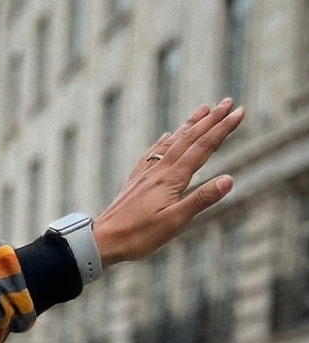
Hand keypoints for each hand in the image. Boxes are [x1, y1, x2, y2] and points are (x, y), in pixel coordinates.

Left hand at [93, 100, 242, 267]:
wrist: (102, 240)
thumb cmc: (138, 235)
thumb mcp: (174, 221)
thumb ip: (201, 200)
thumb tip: (229, 180)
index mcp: (172, 179)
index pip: (203, 148)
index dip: (222, 129)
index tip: (239, 112)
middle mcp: (159, 171)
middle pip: (189, 139)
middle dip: (210, 119)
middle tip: (228, 101)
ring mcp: (145, 174)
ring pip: (172, 142)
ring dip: (189, 125)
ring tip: (203, 109)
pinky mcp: (135, 181)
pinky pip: (152, 154)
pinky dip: (163, 141)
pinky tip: (165, 136)